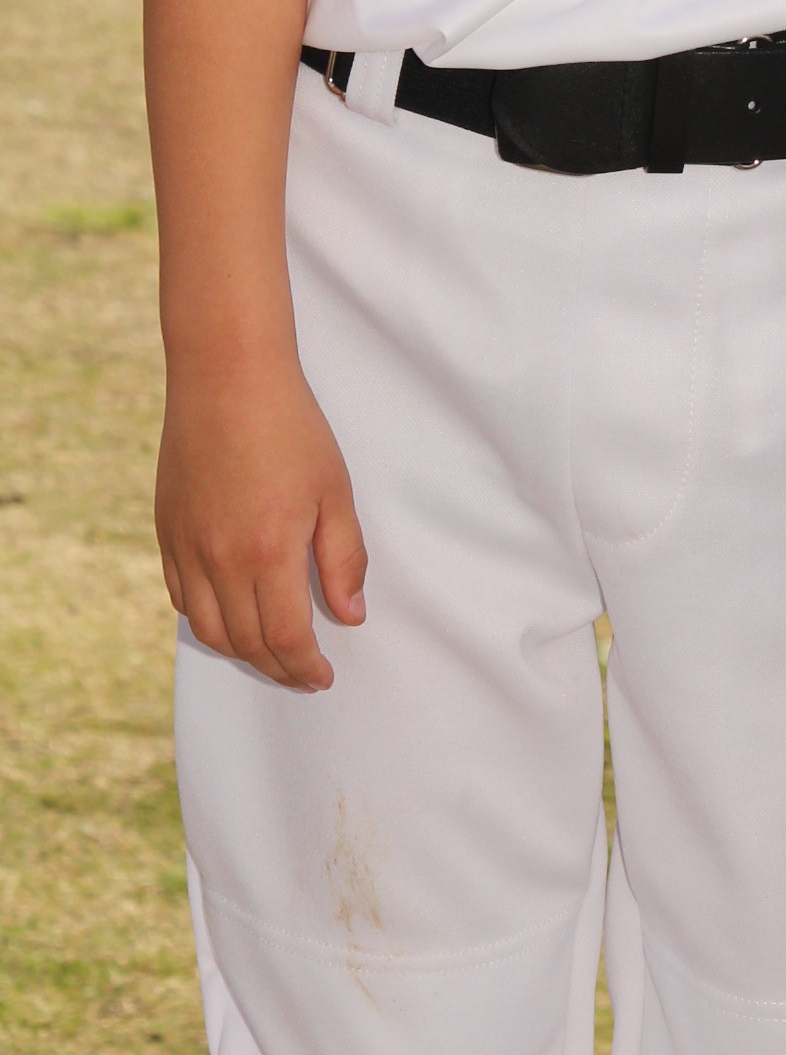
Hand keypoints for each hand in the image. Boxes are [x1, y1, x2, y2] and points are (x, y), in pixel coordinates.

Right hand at [156, 349, 367, 692]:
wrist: (226, 378)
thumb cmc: (290, 428)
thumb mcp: (334, 492)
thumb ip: (343, 559)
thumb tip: (350, 615)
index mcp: (268, 552)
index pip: (284, 639)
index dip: (304, 667)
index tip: (322, 676)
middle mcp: (219, 560)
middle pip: (245, 642)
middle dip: (277, 668)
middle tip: (303, 673)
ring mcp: (186, 548)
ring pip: (207, 628)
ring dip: (240, 651)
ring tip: (270, 653)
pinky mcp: (167, 531)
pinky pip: (181, 596)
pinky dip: (206, 619)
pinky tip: (229, 615)